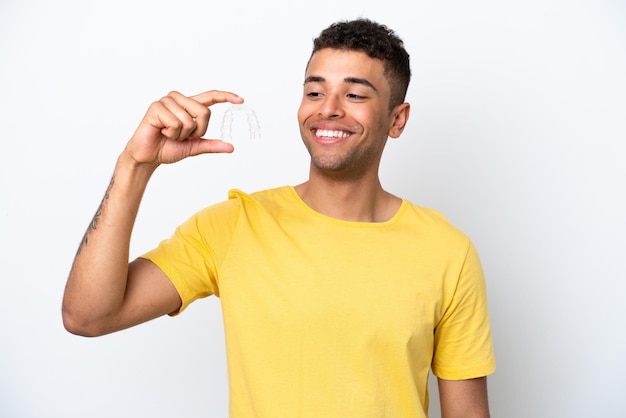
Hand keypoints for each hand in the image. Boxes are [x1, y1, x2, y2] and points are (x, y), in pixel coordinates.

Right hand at [125, 90, 243, 165]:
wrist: (148, 156)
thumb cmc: (168, 148)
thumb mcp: (194, 147)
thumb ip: (210, 145)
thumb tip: (231, 147)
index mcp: (189, 106)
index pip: (210, 97)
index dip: (225, 97)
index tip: (240, 100)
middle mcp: (178, 99)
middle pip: (204, 112)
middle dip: (197, 131)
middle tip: (182, 136)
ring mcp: (166, 101)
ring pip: (190, 120)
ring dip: (182, 134)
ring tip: (169, 134)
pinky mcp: (156, 107)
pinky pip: (176, 122)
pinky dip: (172, 133)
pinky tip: (162, 132)